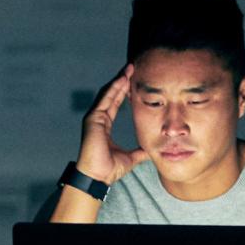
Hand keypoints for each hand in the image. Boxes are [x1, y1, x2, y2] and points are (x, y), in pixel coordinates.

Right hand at [75, 64, 148, 183]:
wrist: (97, 177)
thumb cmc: (109, 169)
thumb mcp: (131, 158)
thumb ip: (140, 152)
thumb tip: (151, 151)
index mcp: (104, 126)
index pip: (115, 104)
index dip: (124, 92)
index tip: (133, 81)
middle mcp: (98, 119)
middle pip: (111, 95)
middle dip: (121, 81)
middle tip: (132, 68)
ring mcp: (94, 118)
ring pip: (107, 94)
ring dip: (118, 81)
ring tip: (129, 69)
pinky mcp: (93, 119)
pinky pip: (104, 99)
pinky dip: (113, 88)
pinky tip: (122, 79)